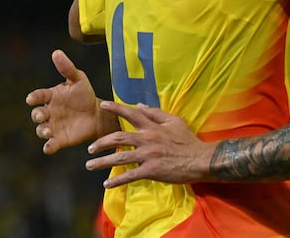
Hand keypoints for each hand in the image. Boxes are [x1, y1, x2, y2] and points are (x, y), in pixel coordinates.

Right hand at [26, 49, 114, 153]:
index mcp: (51, 96)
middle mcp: (49, 112)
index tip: (31, 98)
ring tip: (48, 131)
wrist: (97, 114)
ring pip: (41, 130)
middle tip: (41, 115)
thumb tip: (56, 52)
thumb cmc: (85, 95)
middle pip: (37, 115)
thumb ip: (67, 68)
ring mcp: (53, 126)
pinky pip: (50, 145)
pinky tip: (49, 147)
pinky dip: (48, 147)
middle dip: (37, 115)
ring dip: (42, 131)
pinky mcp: (60, 139)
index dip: (34, 97)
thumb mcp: (78, 79)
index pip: (39, 96)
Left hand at [85, 101, 214, 187]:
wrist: (200, 160)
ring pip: (120, 158)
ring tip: (90, 165)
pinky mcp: (151, 171)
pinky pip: (129, 176)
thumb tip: (140, 106)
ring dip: (102, 162)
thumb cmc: (188, 140)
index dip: (116, 108)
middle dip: (101, 143)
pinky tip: (107, 185)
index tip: (103, 105)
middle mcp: (147, 139)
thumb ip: (156, 113)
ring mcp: (148, 156)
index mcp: (152, 126)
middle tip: (90, 148)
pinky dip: (116, 181)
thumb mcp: (175, 121)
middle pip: (118, 138)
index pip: (131, 114)